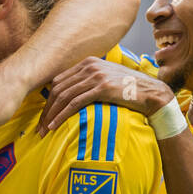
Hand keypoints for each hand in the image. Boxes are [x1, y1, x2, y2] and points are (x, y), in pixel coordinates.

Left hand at [39, 57, 173, 134]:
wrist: (153, 93)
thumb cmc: (130, 90)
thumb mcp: (106, 80)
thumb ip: (89, 82)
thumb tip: (71, 95)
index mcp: (88, 63)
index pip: (59, 81)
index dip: (48, 99)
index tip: (43, 115)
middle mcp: (90, 66)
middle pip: (58, 89)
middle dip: (46, 109)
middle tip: (39, 126)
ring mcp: (96, 76)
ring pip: (64, 96)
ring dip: (51, 115)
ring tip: (44, 130)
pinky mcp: (102, 88)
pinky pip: (75, 103)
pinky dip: (62, 115)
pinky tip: (55, 126)